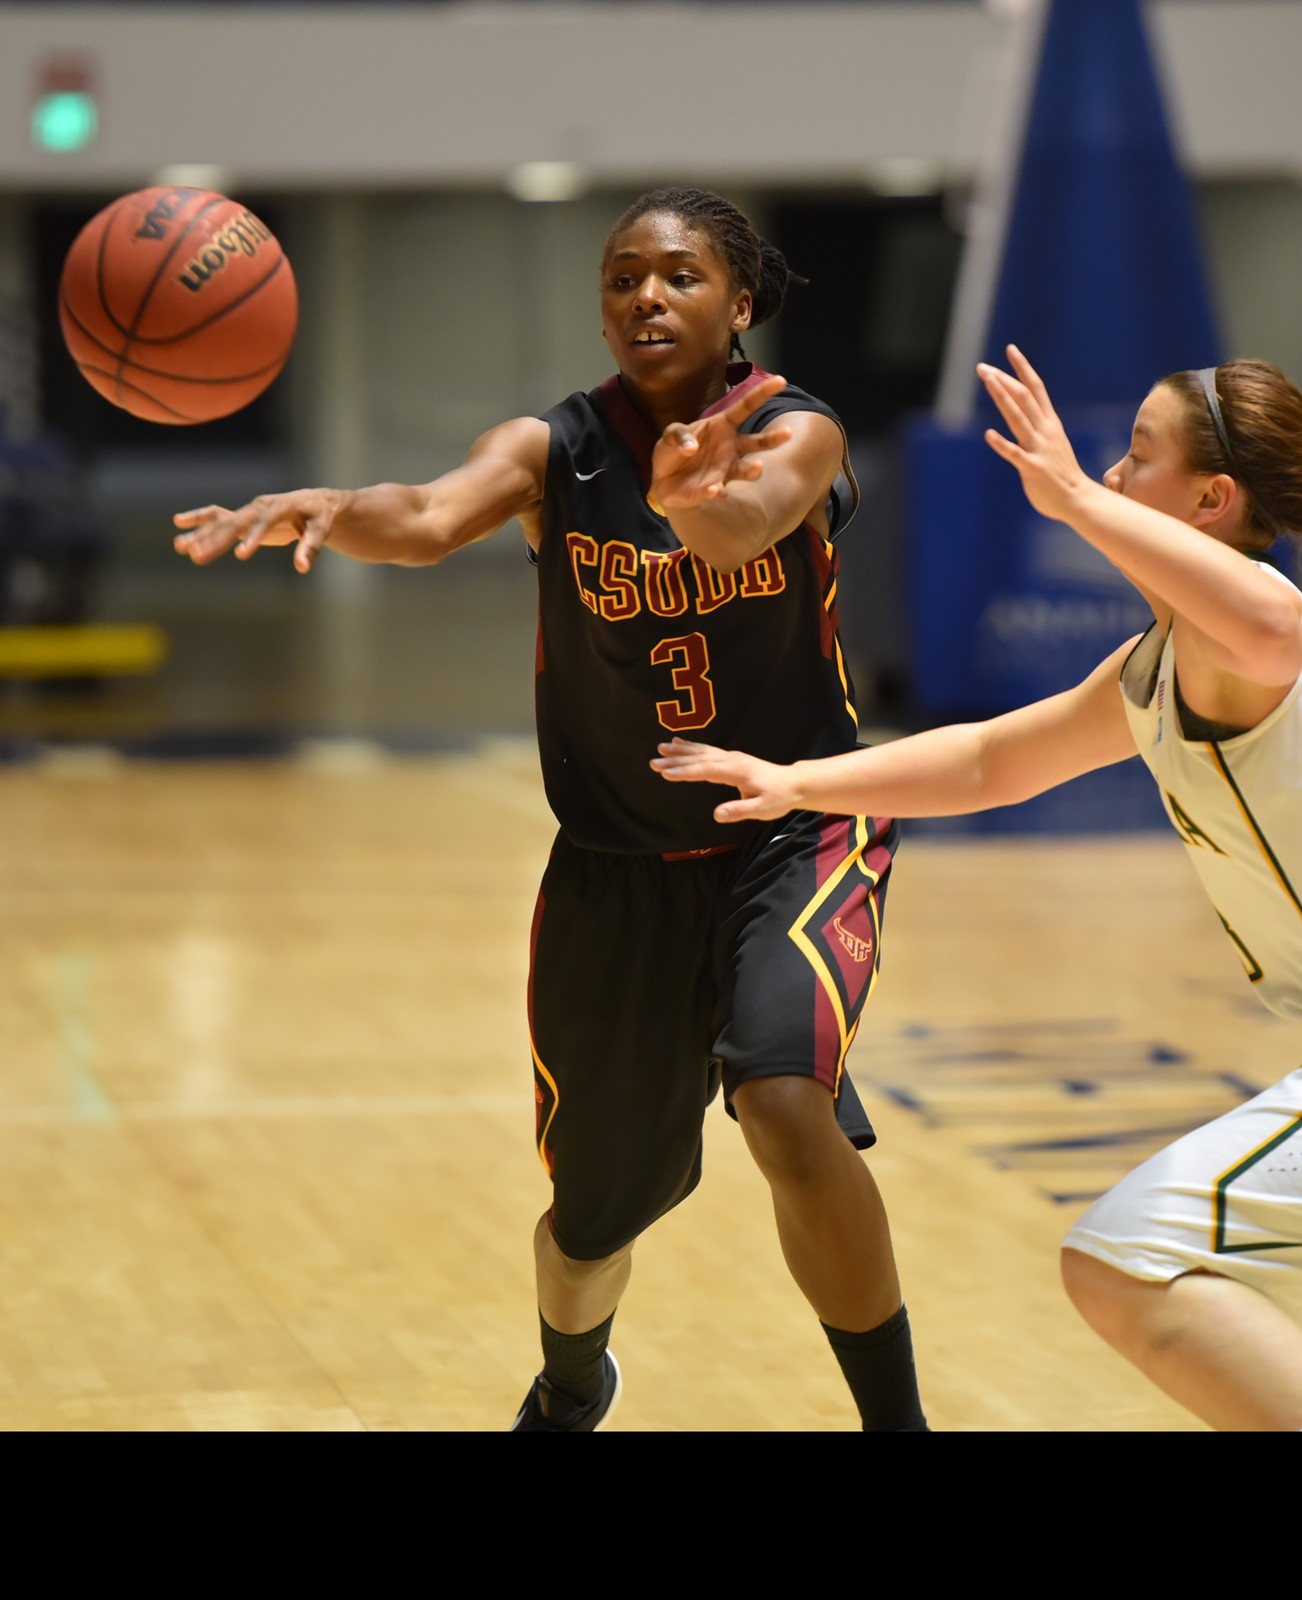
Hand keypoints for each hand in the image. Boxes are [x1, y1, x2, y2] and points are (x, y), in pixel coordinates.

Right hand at [173, 487, 345, 571]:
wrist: (314, 503)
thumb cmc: (319, 517)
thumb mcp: (320, 530)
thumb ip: (310, 548)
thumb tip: (301, 568)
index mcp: (279, 507)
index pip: (264, 523)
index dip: (253, 538)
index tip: (240, 554)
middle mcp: (259, 506)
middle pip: (235, 523)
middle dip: (216, 540)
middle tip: (198, 557)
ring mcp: (249, 511)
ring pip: (221, 521)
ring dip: (201, 534)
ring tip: (180, 547)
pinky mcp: (244, 517)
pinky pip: (217, 517)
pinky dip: (199, 521)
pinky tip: (179, 526)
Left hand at [648, 374, 792, 513]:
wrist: (662, 480)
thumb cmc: (672, 451)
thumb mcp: (670, 435)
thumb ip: (678, 435)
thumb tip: (691, 448)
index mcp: (722, 426)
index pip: (745, 407)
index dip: (762, 393)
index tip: (780, 380)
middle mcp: (730, 448)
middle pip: (757, 442)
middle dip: (773, 439)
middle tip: (788, 433)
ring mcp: (724, 470)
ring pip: (745, 470)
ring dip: (752, 469)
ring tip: (758, 466)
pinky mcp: (713, 490)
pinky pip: (717, 491)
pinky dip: (715, 491)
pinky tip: (714, 490)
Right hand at [650, 737, 798, 822]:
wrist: (793, 783)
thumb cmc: (778, 798)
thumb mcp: (762, 809)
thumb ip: (739, 811)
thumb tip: (716, 815)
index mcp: (735, 771)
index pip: (705, 771)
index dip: (684, 772)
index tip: (665, 773)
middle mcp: (731, 760)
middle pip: (698, 758)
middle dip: (675, 760)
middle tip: (653, 762)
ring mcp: (731, 757)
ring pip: (701, 751)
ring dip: (680, 750)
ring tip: (661, 748)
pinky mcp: (731, 758)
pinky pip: (707, 750)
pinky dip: (692, 746)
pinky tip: (680, 744)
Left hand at [976, 345, 1089, 522]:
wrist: (1077, 499)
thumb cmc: (1061, 473)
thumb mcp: (1052, 444)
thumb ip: (1039, 429)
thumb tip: (1025, 416)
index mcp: (1049, 423)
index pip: (1036, 388)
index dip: (1022, 368)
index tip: (1010, 350)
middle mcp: (1044, 431)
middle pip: (1023, 397)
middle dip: (1003, 380)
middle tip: (982, 367)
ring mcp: (1038, 448)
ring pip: (1018, 418)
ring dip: (1002, 398)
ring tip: (988, 381)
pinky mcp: (1032, 468)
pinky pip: (1015, 454)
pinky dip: (1002, 444)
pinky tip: (988, 435)